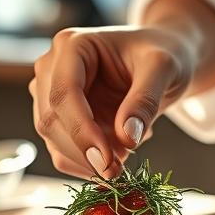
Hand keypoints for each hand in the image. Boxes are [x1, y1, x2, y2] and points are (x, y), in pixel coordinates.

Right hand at [30, 0, 214, 178]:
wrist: (159, 62)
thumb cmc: (161, 54)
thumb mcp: (164, 68)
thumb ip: (146, 100)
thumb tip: (127, 138)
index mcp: (72, 45)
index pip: (64, 93)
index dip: (82, 130)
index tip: (107, 161)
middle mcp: (51, 67)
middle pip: (51, 120)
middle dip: (85, 152)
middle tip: (123, 168)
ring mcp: (50, 94)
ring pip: (53, 141)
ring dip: (88, 160)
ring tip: (130, 148)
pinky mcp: (58, 119)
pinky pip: (63, 153)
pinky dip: (89, 165)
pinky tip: (120, 152)